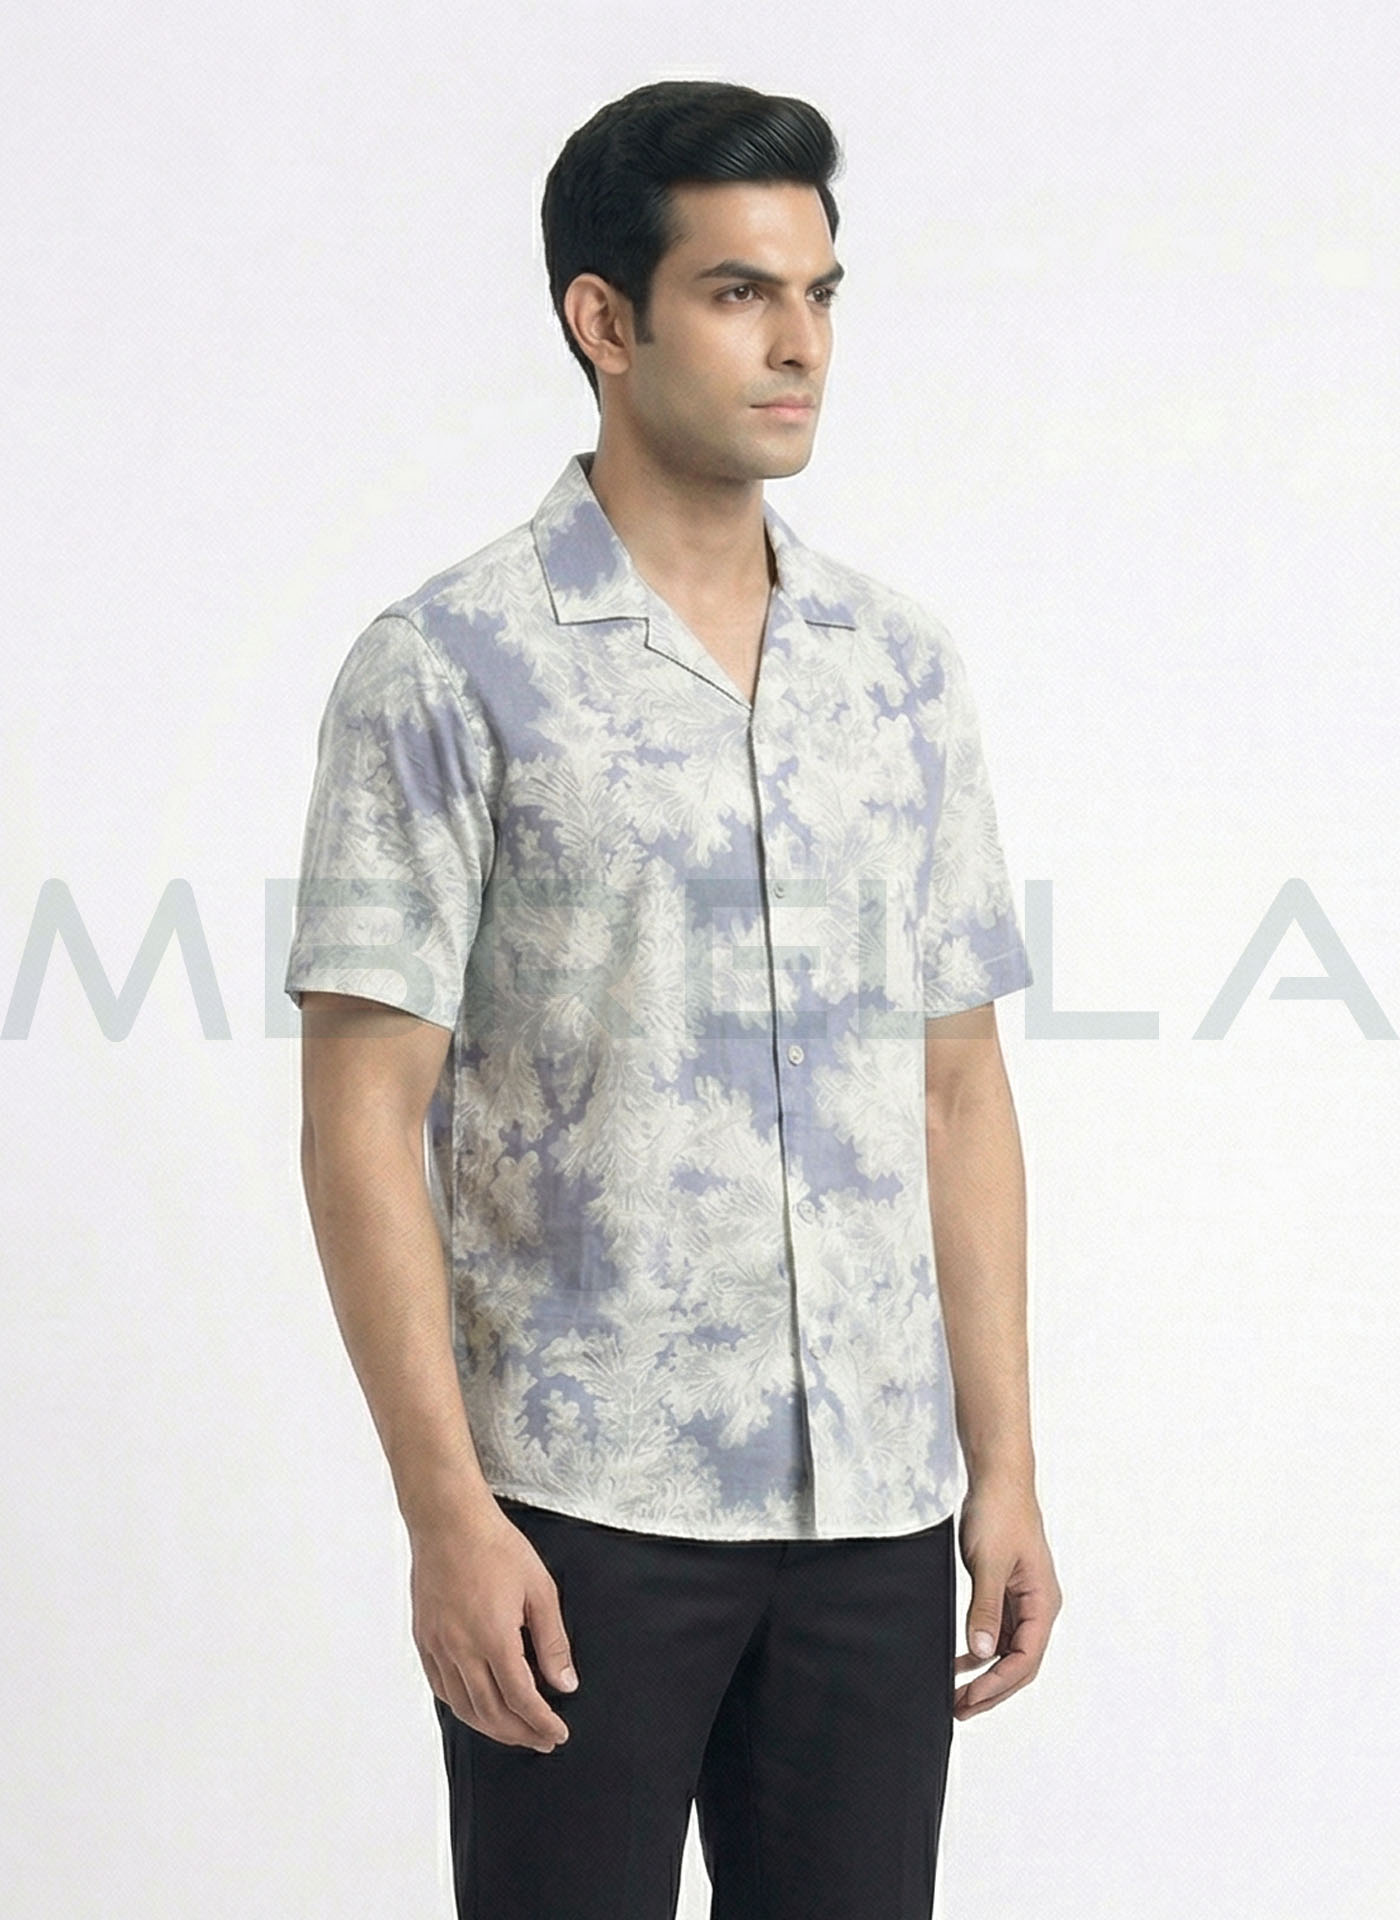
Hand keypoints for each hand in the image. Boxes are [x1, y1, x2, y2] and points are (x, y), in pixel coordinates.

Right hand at [409, 1500, 578, 1752]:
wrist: (448, 1521)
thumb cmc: (496, 1547)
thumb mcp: (540, 1589)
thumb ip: (553, 1641)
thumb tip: (565, 1683)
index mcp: (493, 1638)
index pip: (520, 1699)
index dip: (542, 1722)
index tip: (558, 1733)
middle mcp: (461, 1650)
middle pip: (491, 1713)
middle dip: (520, 1733)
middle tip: (542, 1740)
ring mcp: (438, 1646)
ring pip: (463, 1707)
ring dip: (491, 1727)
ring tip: (515, 1731)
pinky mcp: (423, 1639)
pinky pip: (441, 1688)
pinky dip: (462, 1707)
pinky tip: (478, 1708)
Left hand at [953, 1477, 1061, 1719]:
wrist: (997, 1479)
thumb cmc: (1000, 1514)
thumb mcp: (988, 1563)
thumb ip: (985, 1609)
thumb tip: (983, 1652)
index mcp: (1042, 1602)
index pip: (1025, 1659)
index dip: (998, 1685)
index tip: (969, 1700)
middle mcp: (1038, 1606)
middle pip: (1020, 1663)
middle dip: (992, 1690)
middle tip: (959, 1709)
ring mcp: (1023, 1599)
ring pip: (1009, 1650)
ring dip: (985, 1674)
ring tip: (957, 1695)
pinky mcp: (1007, 1590)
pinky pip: (998, 1631)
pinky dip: (981, 1650)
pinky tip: (961, 1660)